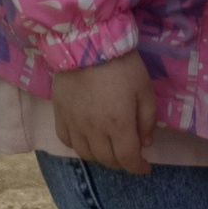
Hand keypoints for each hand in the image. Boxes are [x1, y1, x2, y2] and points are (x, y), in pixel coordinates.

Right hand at [49, 52, 159, 178]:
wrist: (86, 41)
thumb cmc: (121, 64)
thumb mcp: (145, 88)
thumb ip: (147, 119)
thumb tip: (144, 143)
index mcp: (118, 124)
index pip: (128, 159)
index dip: (138, 167)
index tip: (145, 167)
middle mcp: (94, 130)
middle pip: (107, 159)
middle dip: (121, 163)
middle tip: (129, 156)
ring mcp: (74, 123)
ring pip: (86, 154)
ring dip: (100, 157)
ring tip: (108, 149)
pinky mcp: (59, 113)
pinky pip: (66, 140)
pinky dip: (78, 145)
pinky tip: (86, 138)